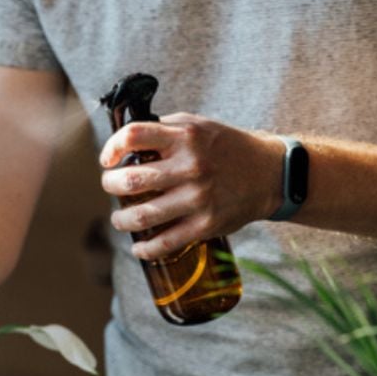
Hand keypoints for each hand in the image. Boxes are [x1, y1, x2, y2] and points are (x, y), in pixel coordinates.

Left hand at [99, 114, 283, 259]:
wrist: (269, 174)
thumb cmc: (226, 148)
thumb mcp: (198, 126)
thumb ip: (164, 130)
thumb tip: (125, 142)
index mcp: (186, 137)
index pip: (134, 136)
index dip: (112, 147)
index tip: (107, 160)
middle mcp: (191, 166)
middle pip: (132, 180)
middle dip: (111, 185)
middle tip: (111, 187)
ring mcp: (198, 198)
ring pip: (142, 215)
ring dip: (121, 220)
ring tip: (120, 219)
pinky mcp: (206, 224)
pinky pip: (166, 242)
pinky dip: (146, 249)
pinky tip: (140, 247)